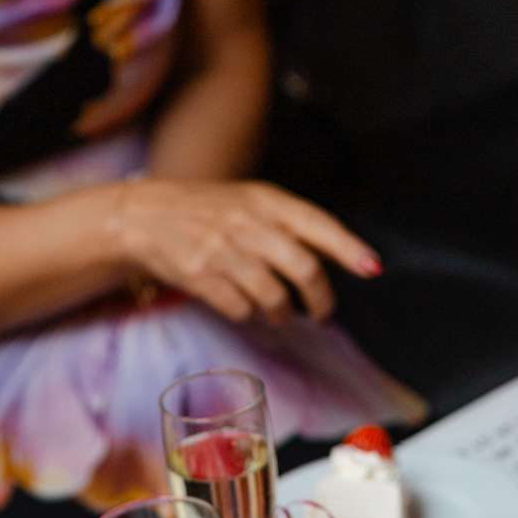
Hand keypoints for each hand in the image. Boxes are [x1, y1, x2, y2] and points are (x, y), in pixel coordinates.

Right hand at [117, 179, 381, 324]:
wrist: (146, 215)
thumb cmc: (207, 211)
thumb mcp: (250, 203)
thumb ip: (288, 225)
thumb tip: (334, 253)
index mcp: (265, 201)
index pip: (318, 224)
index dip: (348, 248)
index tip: (372, 268)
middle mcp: (248, 224)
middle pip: (302, 267)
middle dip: (320, 299)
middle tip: (323, 314)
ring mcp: (223, 251)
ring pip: (272, 294)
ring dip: (282, 314)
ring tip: (281, 316)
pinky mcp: (200, 276)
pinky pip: (240, 308)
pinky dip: (249, 314)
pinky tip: (247, 309)